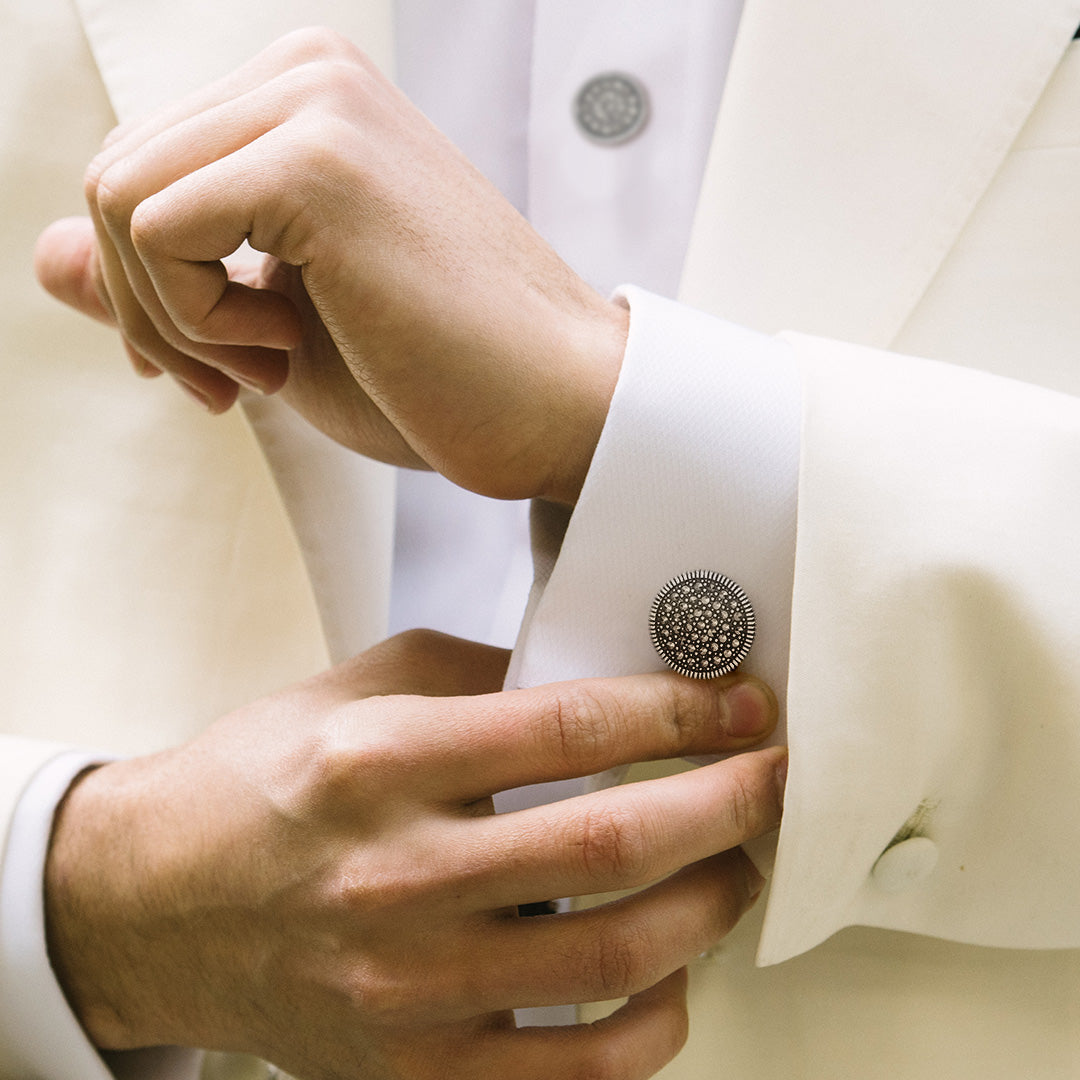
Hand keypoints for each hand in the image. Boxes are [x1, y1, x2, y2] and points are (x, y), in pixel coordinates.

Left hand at [34, 28, 627, 503]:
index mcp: (308, 100)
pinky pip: (157, 230)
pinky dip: (197, 319)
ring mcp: (315, 104)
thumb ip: (159, 280)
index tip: (214, 367)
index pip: (142, 170)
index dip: (148, 288)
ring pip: (116, 199)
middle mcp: (309, 73)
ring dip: (174, 318)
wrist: (555, 410)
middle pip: (111, 176)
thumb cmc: (440, 378)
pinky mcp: (318, 160)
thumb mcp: (273, 329)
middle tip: (236, 381)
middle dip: (149, 309)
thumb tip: (43, 255)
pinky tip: (286, 348)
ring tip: (274, 364)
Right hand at [45, 630, 784, 1079]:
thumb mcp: (357, 690)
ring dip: (710, 901)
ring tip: (734, 861)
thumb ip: (478, 675)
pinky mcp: (420, 1068)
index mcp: (380, 764)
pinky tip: (669, 970)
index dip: (679, 708)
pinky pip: (580, 1070)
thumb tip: (597, 677)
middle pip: (615, 839)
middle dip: (728, 798)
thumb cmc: (261, 784)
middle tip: (770, 774)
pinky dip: (655, 1020)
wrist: (157, 903)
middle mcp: (397, 878)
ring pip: (616, 955)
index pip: (570, 727)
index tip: (737, 702)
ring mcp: (411, 988)